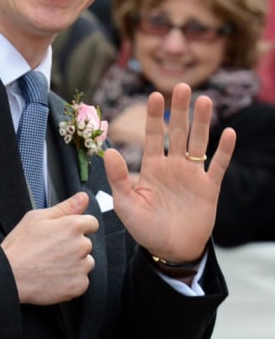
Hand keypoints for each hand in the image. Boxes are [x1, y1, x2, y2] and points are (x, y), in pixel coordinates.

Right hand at [1, 191, 97, 303]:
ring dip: (74, 264)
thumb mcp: (36, 218)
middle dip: (73, 247)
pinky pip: (81, 281)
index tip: (63, 235)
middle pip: (86, 244)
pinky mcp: (78, 285)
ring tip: (51, 266)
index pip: (91, 223)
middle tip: (51, 252)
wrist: (9, 276)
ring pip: (85, 263)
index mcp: (73, 226)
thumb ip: (64, 207)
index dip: (77, 228)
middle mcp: (81, 246)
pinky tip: (53, 278)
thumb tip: (83, 197)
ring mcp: (81, 267)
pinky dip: (70, 281)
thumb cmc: (19, 247)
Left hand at [104, 83, 235, 260]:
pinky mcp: (209, 188)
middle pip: (177, 132)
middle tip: (182, 87)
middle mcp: (172, 167)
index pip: (152, 137)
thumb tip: (109, 152)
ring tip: (204, 100)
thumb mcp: (126, 205)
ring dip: (201, 123)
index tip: (154, 95)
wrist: (170, 250)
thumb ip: (118, 178)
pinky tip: (228, 132)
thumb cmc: (145, 229)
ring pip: (198, 143)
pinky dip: (224, 150)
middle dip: (179, 111)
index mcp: (151, 168)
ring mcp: (192, 175)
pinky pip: (218, 165)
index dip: (154, 117)